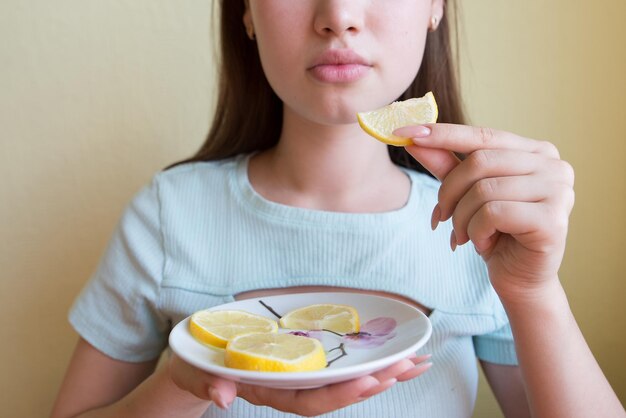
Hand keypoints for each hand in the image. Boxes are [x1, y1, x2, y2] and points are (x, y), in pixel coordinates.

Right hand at [168, 351, 430, 414]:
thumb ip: (204, 383)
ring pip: (342, 380)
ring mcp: (296, 376)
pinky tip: (386, 353)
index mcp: (269, 391)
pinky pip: (335, 365)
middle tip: (411, 366)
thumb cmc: (193, 367)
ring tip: (413, 363)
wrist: (192, 365)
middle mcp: (288, 388)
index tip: (373, 380)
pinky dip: (363, 359)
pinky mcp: (300, 362)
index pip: (311, 400)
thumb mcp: (193, 372)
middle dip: (375, 380)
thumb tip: (223, 396)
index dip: (343, 393)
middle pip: (337, 392)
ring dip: (378, 372)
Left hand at [397, 123, 574, 302]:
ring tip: (464, 236)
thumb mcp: (466, 194)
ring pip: (483, 190)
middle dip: (448, 193)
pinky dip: (476, 232)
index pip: (483, 136)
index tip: (403, 133)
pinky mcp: (553, 219)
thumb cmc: (497, 233)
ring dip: (461, 218)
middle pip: (479, 162)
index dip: (443, 135)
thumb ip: (446, 164)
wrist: (520, 280)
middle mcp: (553, 165)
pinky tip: (484, 244)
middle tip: (440, 218)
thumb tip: (413, 137)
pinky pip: (493, 213)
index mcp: (536, 152)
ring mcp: (558, 191)